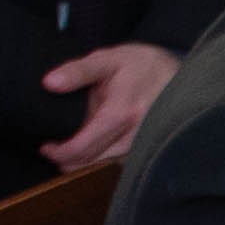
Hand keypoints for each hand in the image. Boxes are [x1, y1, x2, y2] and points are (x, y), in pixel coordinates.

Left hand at [37, 43, 178, 169]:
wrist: (179, 74)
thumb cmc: (141, 65)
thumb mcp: (107, 59)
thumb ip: (77, 71)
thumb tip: (49, 83)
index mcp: (120, 114)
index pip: (83, 147)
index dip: (60, 153)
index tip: (46, 148)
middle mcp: (133, 136)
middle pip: (93, 161)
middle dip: (69, 161)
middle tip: (51, 151)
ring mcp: (141, 145)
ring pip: (105, 165)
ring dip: (84, 163)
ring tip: (68, 152)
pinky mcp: (145, 148)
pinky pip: (116, 161)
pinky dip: (100, 159)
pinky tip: (90, 151)